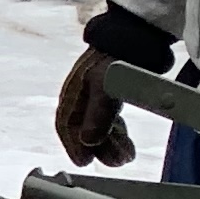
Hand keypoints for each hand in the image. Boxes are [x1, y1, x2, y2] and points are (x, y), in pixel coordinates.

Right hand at [53, 44, 138, 167]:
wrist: (132, 36)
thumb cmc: (114, 60)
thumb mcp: (105, 89)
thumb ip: (97, 116)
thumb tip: (88, 141)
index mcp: (71, 96)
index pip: (67, 127)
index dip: (73, 147)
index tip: (84, 162)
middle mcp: (79, 98)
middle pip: (84, 131)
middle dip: (100, 149)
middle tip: (119, 161)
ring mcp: (93, 96)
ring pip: (97, 126)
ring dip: (110, 143)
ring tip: (127, 154)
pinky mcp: (108, 94)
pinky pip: (108, 119)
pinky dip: (115, 132)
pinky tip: (125, 138)